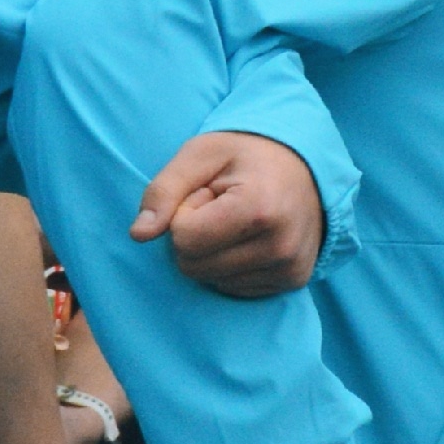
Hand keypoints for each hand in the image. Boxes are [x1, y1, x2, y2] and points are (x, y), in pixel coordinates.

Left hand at [129, 130, 323, 296]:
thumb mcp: (199, 155)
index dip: (184, 213)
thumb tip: (138, 235)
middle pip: (193, 265)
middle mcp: (281, 246)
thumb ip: (162, 191)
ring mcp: (290, 268)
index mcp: (259, 209)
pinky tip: (248, 237)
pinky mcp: (293, 281)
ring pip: (210, 279)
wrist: (305, 165)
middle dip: (194, 236)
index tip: (209, 193)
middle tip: (221, 207)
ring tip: (237, 220)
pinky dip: (228, 265)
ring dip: (211, 251)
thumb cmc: (244, 156)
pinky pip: (232, 287)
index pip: (184, 239)